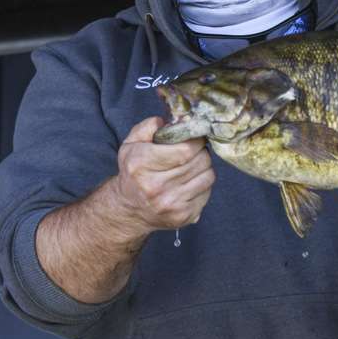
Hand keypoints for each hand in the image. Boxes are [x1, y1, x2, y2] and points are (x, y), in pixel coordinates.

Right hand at [113, 116, 214, 233]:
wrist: (129, 209)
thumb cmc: (134, 172)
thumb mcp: (131, 144)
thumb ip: (147, 127)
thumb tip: (168, 121)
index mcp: (141, 164)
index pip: (185, 150)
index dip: (196, 141)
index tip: (195, 138)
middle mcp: (155, 187)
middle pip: (200, 162)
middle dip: (202, 152)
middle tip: (194, 151)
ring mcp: (170, 204)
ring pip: (208, 176)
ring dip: (204, 168)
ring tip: (192, 166)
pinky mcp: (183, 216)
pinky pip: (207, 192)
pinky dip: (203, 184)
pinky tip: (190, 182)